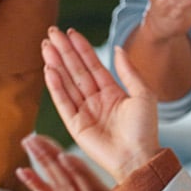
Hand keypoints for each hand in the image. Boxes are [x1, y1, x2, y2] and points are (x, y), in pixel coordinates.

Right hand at [43, 27, 160, 182]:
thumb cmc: (145, 130)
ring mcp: (84, 112)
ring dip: (56, 64)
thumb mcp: (143, 94)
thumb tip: (118, 48)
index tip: (70, 32)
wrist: (139, 158)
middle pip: (76, 70)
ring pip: (67, 83)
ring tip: (46, 46)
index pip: (92, 65)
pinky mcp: (75, 126)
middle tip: (51, 33)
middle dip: (64, 51)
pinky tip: (49, 70)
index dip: (81, 48)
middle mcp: (95, 100)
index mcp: (111, 92)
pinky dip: (55, 86)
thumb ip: (129, 71)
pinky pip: (63, 102)